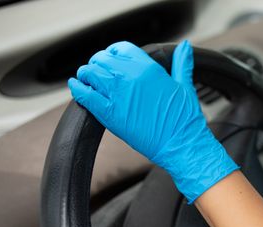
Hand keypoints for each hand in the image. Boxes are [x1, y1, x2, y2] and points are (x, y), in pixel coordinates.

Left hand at [68, 40, 237, 202]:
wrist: (181, 144)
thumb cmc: (185, 119)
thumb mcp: (185, 85)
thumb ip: (182, 64)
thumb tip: (185, 46)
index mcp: (148, 68)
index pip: (121, 49)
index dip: (113, 53)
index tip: (111, 59)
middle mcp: (131, 77)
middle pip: (102, 59)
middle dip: (98, 64)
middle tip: (97, 72)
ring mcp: (118, 95)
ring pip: (90, 74)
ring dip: (86, 75)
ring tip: (86, 80)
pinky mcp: (109, 114)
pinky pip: (84, 95)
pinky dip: (77, 89)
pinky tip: (77, 87)